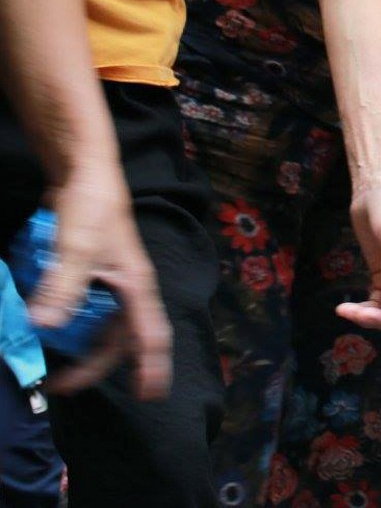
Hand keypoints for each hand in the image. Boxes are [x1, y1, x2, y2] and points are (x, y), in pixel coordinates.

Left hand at [37, 167, 171, 399]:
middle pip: (121, 339)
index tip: (148, 395)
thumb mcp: (77, 247)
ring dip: (82, 350)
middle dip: (94, 367)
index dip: (152, 367)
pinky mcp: (92, 274)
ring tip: (55, 367)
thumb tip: (42, 328)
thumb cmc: (91, 206)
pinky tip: (51, 332)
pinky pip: (87, 313)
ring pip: (103, 328)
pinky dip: (72, 329)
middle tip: (60, 384)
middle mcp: (128, 288)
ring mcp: (110, 281)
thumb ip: (63, 286)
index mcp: (136, 285)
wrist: (82, 171)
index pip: (152, 334)